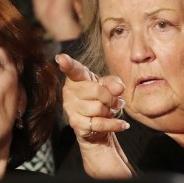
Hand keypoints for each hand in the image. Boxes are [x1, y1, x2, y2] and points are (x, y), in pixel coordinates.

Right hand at [56, 53, 133, 178]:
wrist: (96, 124)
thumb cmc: (100, 99)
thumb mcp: (108, 86)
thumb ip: (113, 83)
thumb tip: (118, 88)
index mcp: (77, 78)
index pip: (73, 70)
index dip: (67, 64)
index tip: (61, 58)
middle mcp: (70, 91)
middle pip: (97, 91)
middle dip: (111, 98)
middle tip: (115, 101)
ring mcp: (71, 108)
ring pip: (99, 108)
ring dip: (110, 111)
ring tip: (110, 111)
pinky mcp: (76, 123)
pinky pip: (100, 123)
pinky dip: (114, 124)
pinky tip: (122, 124)